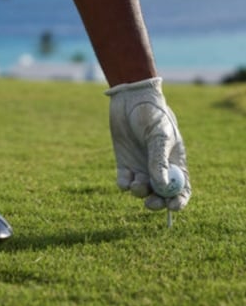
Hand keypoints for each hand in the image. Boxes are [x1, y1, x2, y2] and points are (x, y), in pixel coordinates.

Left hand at [106, 77, 190, 210]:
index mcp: (175, 161)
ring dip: (139, 192)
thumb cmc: (152, 114)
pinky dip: (124, 184)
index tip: (173, 207)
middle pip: (160, 194)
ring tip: (136, 183)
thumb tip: (162, 187)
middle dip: (156, 202)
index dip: (178, 200)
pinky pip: (124, 181)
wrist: (130, 99)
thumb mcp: (159, 136)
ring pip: (141, 190)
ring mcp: (140, 166)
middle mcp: (158, 167)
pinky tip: (125, 180)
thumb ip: (159, 161)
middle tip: (150, 203)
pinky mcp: (124, 162)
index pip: (181, 187)